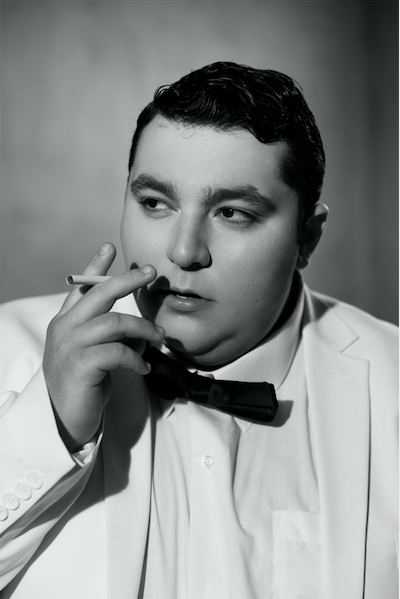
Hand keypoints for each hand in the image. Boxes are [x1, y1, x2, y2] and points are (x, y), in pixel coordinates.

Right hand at [42, 242, 163, 450]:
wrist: (64, 420)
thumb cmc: (83, 384)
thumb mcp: (93, 353)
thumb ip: (110, 335)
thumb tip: (144, 327)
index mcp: (65, 321)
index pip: (80, 287)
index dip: (95, 266)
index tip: (110, 246)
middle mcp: (64, 328)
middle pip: (99, 293)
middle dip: (127, 279)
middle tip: (150, 272)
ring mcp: (70, 346)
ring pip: (115, 322)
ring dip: (143, 328)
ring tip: (160, 336)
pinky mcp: (81, 365)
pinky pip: (117, 351)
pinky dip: (137, 358)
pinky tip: (144, 367)